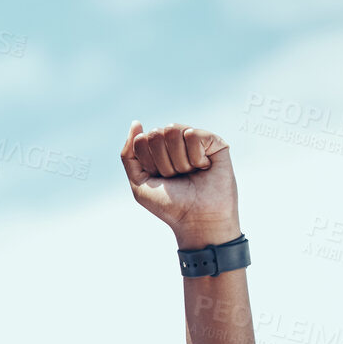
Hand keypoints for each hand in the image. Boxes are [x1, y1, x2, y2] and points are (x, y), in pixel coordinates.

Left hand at [119, 121, 239, 248]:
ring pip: (173, 130)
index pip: (141, 140)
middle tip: (177, 177)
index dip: (148, 163)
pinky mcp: (213, 141)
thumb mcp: (139, 183)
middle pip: (156, 133)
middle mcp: (175, 143)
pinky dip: (195, 157)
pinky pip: (192, 134)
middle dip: (163, 162)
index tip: (160, 179)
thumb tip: (136, 123)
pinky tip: (204, 167)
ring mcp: (194, 141)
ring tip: (190, 173)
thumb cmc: (169, 205)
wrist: (198, 220)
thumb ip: (129, 154)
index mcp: (156, 152)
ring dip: (179, 160)